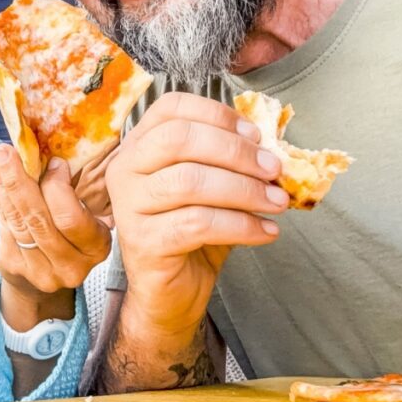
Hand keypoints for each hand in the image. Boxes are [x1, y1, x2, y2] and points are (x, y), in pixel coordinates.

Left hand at [0, 144, 111, 329]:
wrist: (48, 277)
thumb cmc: (69, 233)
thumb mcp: (84, 216)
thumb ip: (72, 191)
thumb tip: (50, 151)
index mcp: (96, 248)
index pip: (71, 218)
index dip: (58, 188)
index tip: (54, 162)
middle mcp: (70, 266)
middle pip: (38, 219)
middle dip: (19, 181)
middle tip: (5, 151)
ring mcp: (41, 272)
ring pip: (17, 222)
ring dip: (3, 185)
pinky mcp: (15, 268)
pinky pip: (4, 227)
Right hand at [106, 91, 287, 337]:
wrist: (170, 293)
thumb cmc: (191, 234)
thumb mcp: (211, 187)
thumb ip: (229, 162)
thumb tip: (271, 146)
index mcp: (139, 146)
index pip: (170, 108)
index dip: (217, 114)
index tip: (256, 135)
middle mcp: (125, 170)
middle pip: (179, 139)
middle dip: (235, 151)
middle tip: (273, 169)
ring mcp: (128, 206)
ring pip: (190, 181)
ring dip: (244, 190)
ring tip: (276, 202)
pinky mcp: (143, 241)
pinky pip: (198, 223)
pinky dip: (241, 225)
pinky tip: (265, 231)